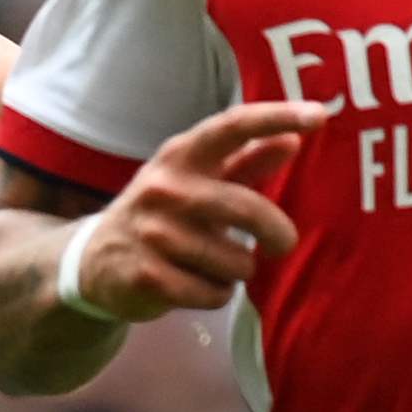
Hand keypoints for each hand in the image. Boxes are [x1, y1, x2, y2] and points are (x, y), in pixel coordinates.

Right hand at [63, 99, 316, 320]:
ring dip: (236, 270)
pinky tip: (195, 285)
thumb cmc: (162, 214)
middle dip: (276, 233)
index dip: (277, 117)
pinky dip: (216, 295)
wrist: (92, 261)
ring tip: (213, 265)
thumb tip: (294, 141)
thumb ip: (246, 161)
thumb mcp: (196, 180)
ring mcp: (153, 234)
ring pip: (235, 262)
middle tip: (282, 244)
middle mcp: (164, 188)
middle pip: (246, 209)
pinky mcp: (148, 277)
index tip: (320, 116)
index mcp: (181, 156)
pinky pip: (214, 294)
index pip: (232, 127)